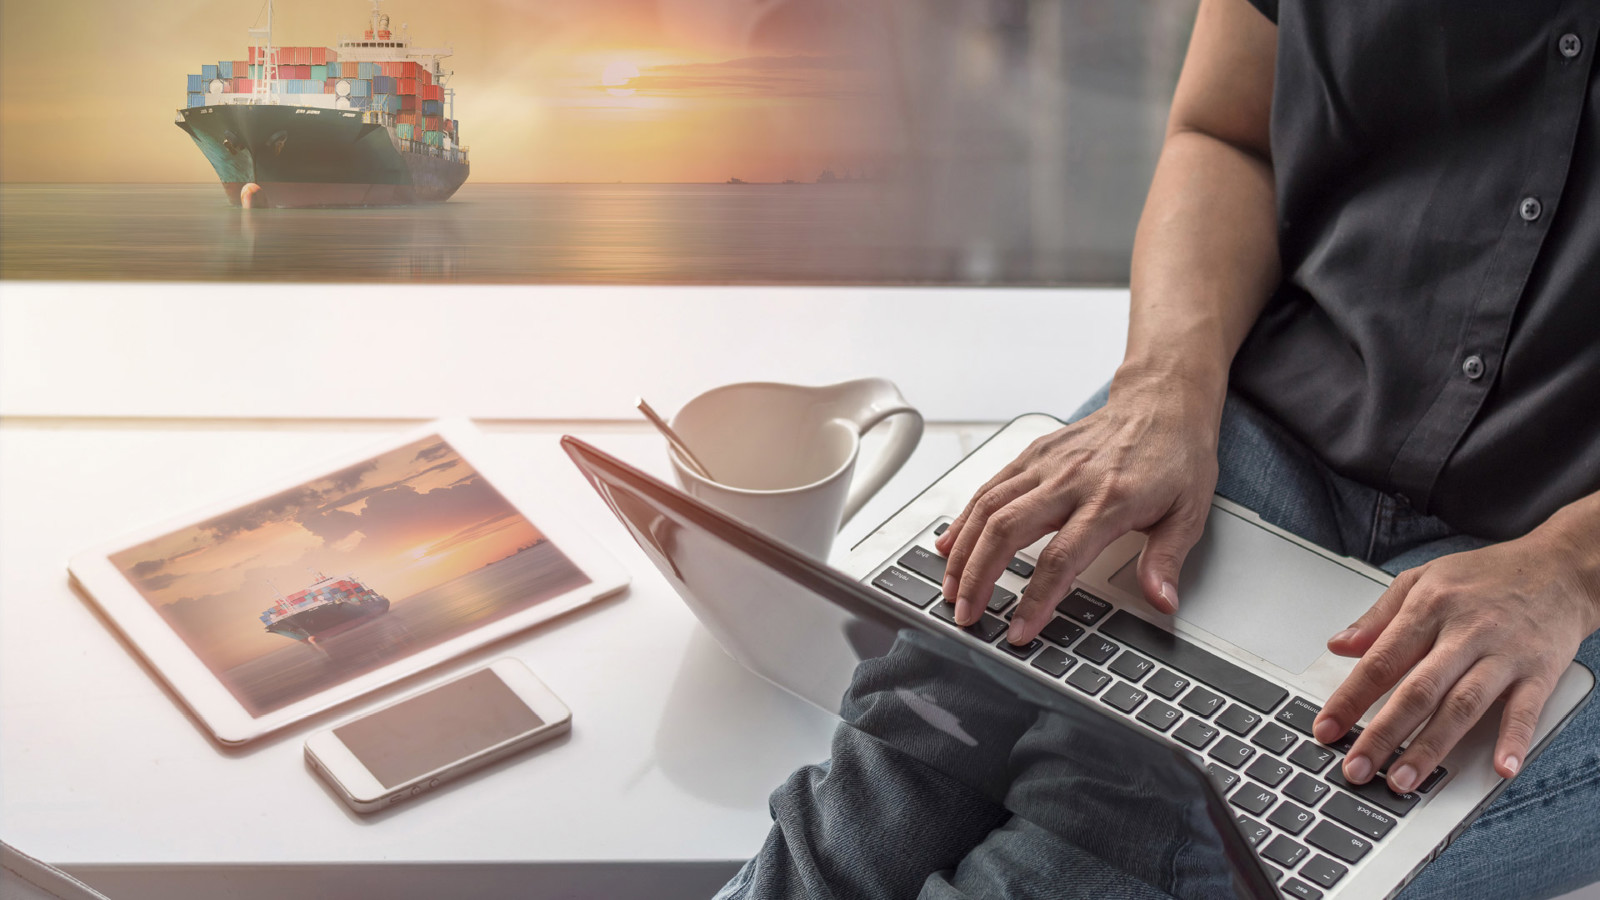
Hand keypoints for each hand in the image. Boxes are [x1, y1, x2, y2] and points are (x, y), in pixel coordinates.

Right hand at [934, 370, 1221, 643]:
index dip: (1036, 599)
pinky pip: (989, 487)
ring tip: (950, 588)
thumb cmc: (1176, 457)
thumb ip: (1167, 560)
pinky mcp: (1033, 454)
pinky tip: (950, 544)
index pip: (1061, 558)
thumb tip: (1162, 602)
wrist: (1162, 401)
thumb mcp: (1189, 513)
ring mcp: (1046, 463)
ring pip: (988, 507)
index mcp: (1110, 500)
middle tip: (966, 614)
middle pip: (1007, 531)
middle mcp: (1071, 480)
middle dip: (978, 577)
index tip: (1019, 630)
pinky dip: (964, 518)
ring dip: (962, 552)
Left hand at [1312, 527, 1599, 792]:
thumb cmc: (1486, 575)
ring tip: (1404, 780)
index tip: (1326, 728)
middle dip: (1383, 734)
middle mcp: (1465, 632)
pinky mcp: (1540, 671)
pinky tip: (1500, 769)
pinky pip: (1525, 710)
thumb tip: (1340, 645)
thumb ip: (1379, 616)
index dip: (1349, 698)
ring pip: (1463, 706)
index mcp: (1429, 608)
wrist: (1559, 567)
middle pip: (1418, 690)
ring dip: (1432, 747)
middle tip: (1357, 767)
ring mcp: (1503, 654)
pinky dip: (1513, 740)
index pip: (1380, 660)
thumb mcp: (1423, 579)